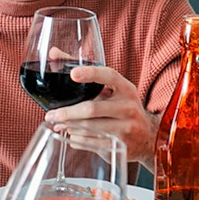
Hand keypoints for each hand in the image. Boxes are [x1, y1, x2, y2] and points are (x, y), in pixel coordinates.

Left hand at [45, 65, 159, 166]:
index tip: (73, 74)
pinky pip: (92, 143)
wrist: (147, 137)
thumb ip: (83, 71)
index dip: (91, 73)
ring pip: (90, 128)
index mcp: (126, 89)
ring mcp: (126, 128)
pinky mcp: (120, 146)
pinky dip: (77, 139)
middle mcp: (128, 107)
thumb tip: (54, 53)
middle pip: (92, 109)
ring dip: (69, 126)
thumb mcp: (112, 89)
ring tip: (57, 124)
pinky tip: (70, 134)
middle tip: (51, 115)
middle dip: (67, 113)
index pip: (109, 76)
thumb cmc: (122, 108)